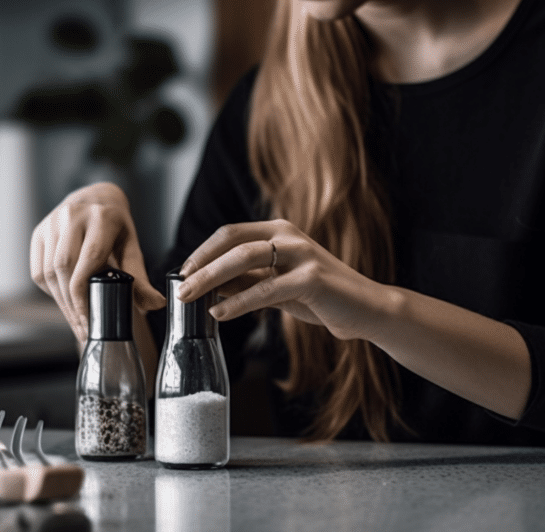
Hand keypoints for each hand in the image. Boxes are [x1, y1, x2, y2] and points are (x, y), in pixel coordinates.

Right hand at [31, 183, 165, 342]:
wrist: (96, 199)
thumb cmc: (115, 227)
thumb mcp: (132, 247)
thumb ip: (140, 278)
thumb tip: (156, 304)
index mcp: (102, 218)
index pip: (89, 260)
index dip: (85, 294)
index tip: (90, 320)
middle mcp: (73, 215)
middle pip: (64, 268)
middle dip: (72, 304)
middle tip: (83, 328)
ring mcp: (52, 222)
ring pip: (48, 271)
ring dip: (61, 302)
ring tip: (75, 321)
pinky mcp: (39, 232)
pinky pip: (38, 270)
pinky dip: (51, 290)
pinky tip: (64, 300)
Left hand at [177, 219, 388, 340]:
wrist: (366, 310)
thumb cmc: (321, 297)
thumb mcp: (277, 286)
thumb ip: (247, 282)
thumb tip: (208, 285)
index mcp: (280, 231)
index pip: (230, 233)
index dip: (202, 251)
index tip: (182, 272)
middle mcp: (290, 236)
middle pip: (232, 242)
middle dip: (200, 265)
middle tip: (179, 286)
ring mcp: (302, 254)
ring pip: (245, 259)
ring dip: (211, 278)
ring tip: (190, 296)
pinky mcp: (312, 279)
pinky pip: (265, 290)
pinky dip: (238, 302)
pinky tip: (220, 314)